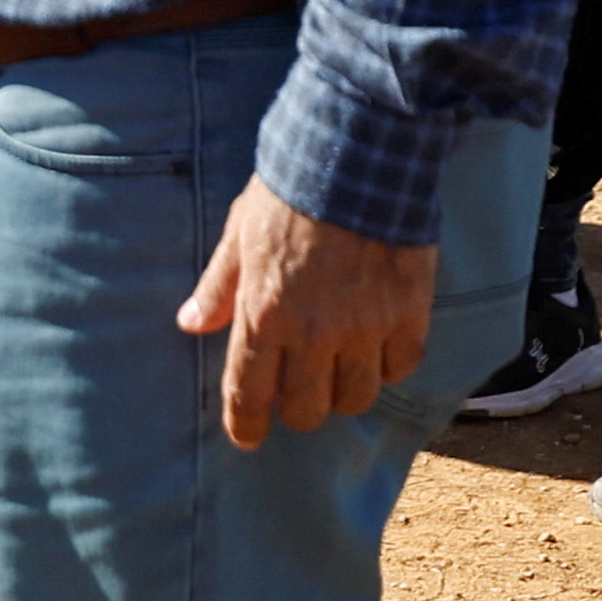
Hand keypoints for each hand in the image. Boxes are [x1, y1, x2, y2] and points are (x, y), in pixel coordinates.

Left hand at [176, 179, 438, 451]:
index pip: (249, 391)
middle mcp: (315, 333)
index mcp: (264, 315)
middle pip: (308, 410)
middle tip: (296, 392)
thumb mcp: (237, 236)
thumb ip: (218, 287)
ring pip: (357, 397)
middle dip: (297, 409)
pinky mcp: (410, 315)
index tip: (246, 439)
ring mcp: (366, 328)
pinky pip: (401, 367)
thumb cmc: (287, 195)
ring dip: (343, 392)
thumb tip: (191, 324)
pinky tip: (377, 349)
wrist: (355, 160)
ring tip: (337, 371)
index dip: (245, 424)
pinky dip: (388, 366)